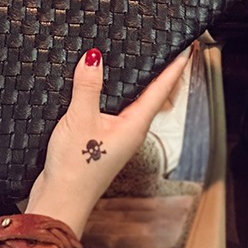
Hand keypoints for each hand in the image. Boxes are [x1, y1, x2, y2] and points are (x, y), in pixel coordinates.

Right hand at [26, 44, 195, 236]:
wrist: (59, 201)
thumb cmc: (76, 168)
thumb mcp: (81, 119)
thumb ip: (88, 86)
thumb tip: (94, 56)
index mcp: (135, 125)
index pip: (161, 89)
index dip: (175, 66)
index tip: (187, 48)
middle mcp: (131, 130)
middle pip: (150, 94)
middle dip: (158, 71)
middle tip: (165, 47)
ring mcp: (117, 136)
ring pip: (130, 102)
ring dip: (135, 82)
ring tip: (139, 60)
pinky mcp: (100, 140)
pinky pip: (112, 109)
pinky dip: (112, 93)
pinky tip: (100, 86)